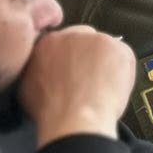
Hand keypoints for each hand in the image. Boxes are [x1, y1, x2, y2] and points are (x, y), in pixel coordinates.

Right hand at [19, 26, 137, 145]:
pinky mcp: (115, 47)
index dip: (72, 58)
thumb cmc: (52, 110)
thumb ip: (38, 68)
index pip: (65, 41)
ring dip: (107, 62)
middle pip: (85, 39)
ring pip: (105, 47)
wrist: (74, 118)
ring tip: (103, 86)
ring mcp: (95, 39)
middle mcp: (70, 35)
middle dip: (89, 56)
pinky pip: (123, 55)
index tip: (77, 70)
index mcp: (48, 42)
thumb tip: (46, 69)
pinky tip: (115, 86)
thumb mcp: (29, 85)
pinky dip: (123, 69)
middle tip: (92, 77)